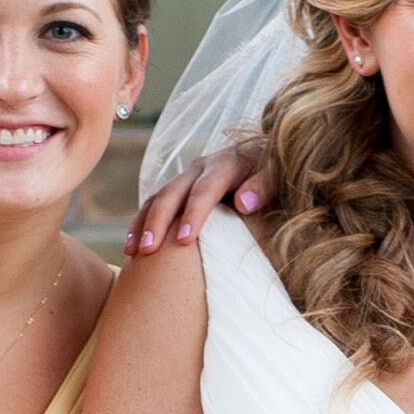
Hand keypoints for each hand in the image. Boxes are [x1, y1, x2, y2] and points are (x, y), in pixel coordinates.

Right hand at [130, 147, 269, 252]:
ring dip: (143, 224)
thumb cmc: (279, 176)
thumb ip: (264, 187)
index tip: (185, 239)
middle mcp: (202, 167)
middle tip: (149, 250)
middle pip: (173, 192)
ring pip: (158, 198)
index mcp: (227, 163)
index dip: (194, 213)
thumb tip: (244, 204)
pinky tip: (133, 248)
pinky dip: (141, 224)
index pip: (206, 189)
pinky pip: (154, 204)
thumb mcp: (280, 176)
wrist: (270, 161)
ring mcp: (187, 177)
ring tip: (134, 252)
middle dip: (159, 221)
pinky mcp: (180, 189)